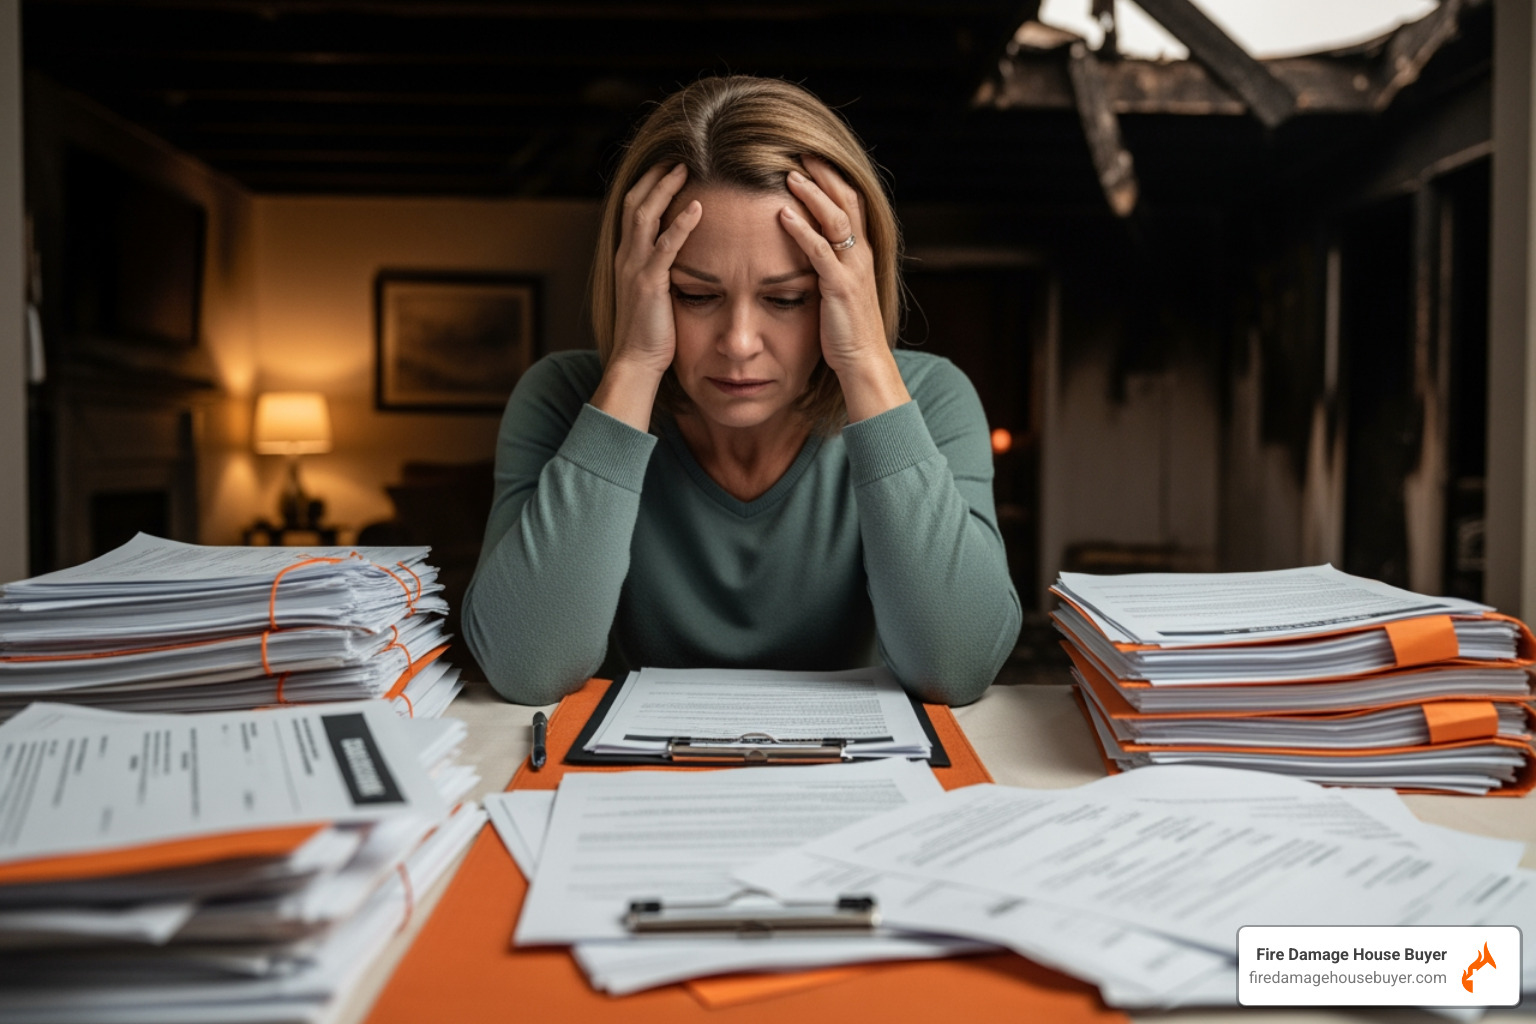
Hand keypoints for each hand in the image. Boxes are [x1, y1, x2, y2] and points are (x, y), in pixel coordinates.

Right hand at [592, 163, 701, 428]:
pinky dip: (680, 224)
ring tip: (685, 168)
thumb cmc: (652, 333)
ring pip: (645, 216)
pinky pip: (665, 246)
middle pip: (636, 202)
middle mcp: (627, 257)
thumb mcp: (655, 294)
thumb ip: (663, 271)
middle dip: (656, 177)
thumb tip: (684, 257)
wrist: (636, 361)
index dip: (650, 185)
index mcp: (628, 258)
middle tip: (679, 156)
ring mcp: (635, 268)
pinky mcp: (650, 283)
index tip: (670, 168)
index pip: (635, 210)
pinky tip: (697, 208)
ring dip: (665, 189)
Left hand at [780, 155, 909, 420]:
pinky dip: (801, 230)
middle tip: (800, 150)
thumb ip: (828, 266)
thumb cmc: (847, 331)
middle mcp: (862, 254)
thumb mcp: (839, 290)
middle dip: (824, 173)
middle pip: (847, 199)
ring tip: (790, 174)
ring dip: (812, 194)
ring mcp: (853, 269)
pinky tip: (782, 216)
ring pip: (836, 219)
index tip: (810, 156)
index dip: (832, 177)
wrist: (864, 362)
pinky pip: (820, 251)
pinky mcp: (839, 287)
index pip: (851, 202)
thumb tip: (808, 248)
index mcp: (862, 252)